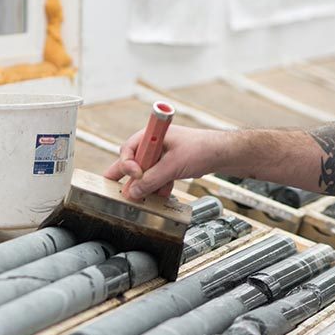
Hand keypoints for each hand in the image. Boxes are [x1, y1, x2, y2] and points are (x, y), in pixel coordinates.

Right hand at [103, 126, 231, 199]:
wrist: (221, 154)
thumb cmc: (200, 149)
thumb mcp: (172, 166)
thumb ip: (151, 180)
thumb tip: (134, 192)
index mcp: (151, 136)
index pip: (128, 150)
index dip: (128, 165)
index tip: (136, 176)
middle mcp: (153, 145)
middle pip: (132, 162)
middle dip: (128, 178)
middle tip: (114, 189)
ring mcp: (160, 156)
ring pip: (145, 174)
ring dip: (146, 186)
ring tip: (146, 198)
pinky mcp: (168, 166)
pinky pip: (156, 179)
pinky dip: (158, 187)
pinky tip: (162, 194)